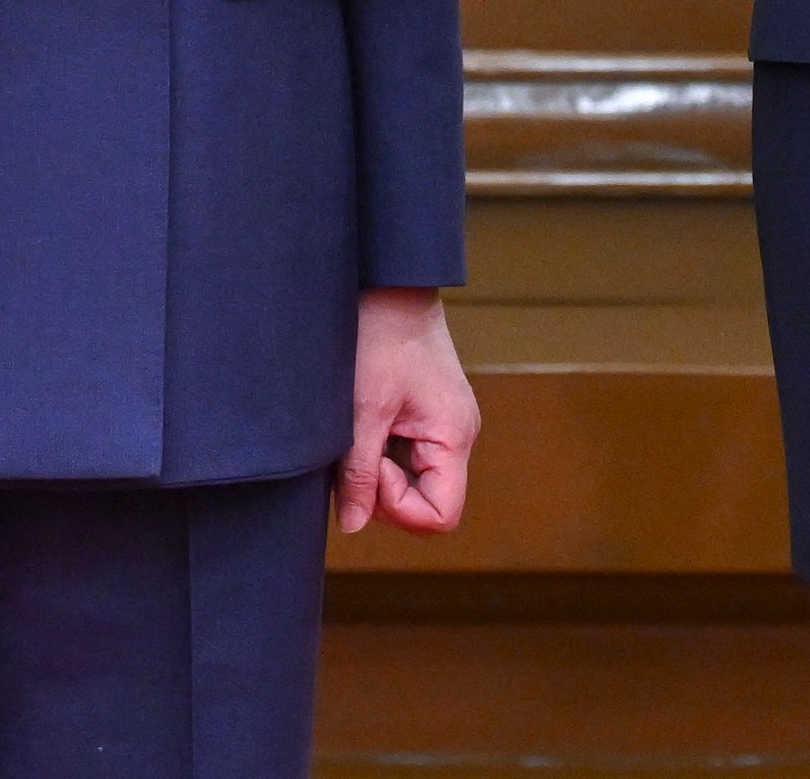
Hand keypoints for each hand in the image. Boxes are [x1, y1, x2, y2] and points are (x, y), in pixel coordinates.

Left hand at [338, 287, 476, 536]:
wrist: (387, 283)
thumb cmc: (378, 336)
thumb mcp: (362, 410)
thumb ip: (360, 473)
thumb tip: (352, 526)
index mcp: (454, 436)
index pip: (440, 515)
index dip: (399, 508)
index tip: (372, 466)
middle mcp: (457, 435)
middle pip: (426, 500)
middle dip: (385, 491)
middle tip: (357, 450)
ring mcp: (443, 424)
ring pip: (414, 479)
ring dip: (380, 470)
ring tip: (359, 431)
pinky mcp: (427, 413)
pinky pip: (408, 455)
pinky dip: (382, 451)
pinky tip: (364, 423)